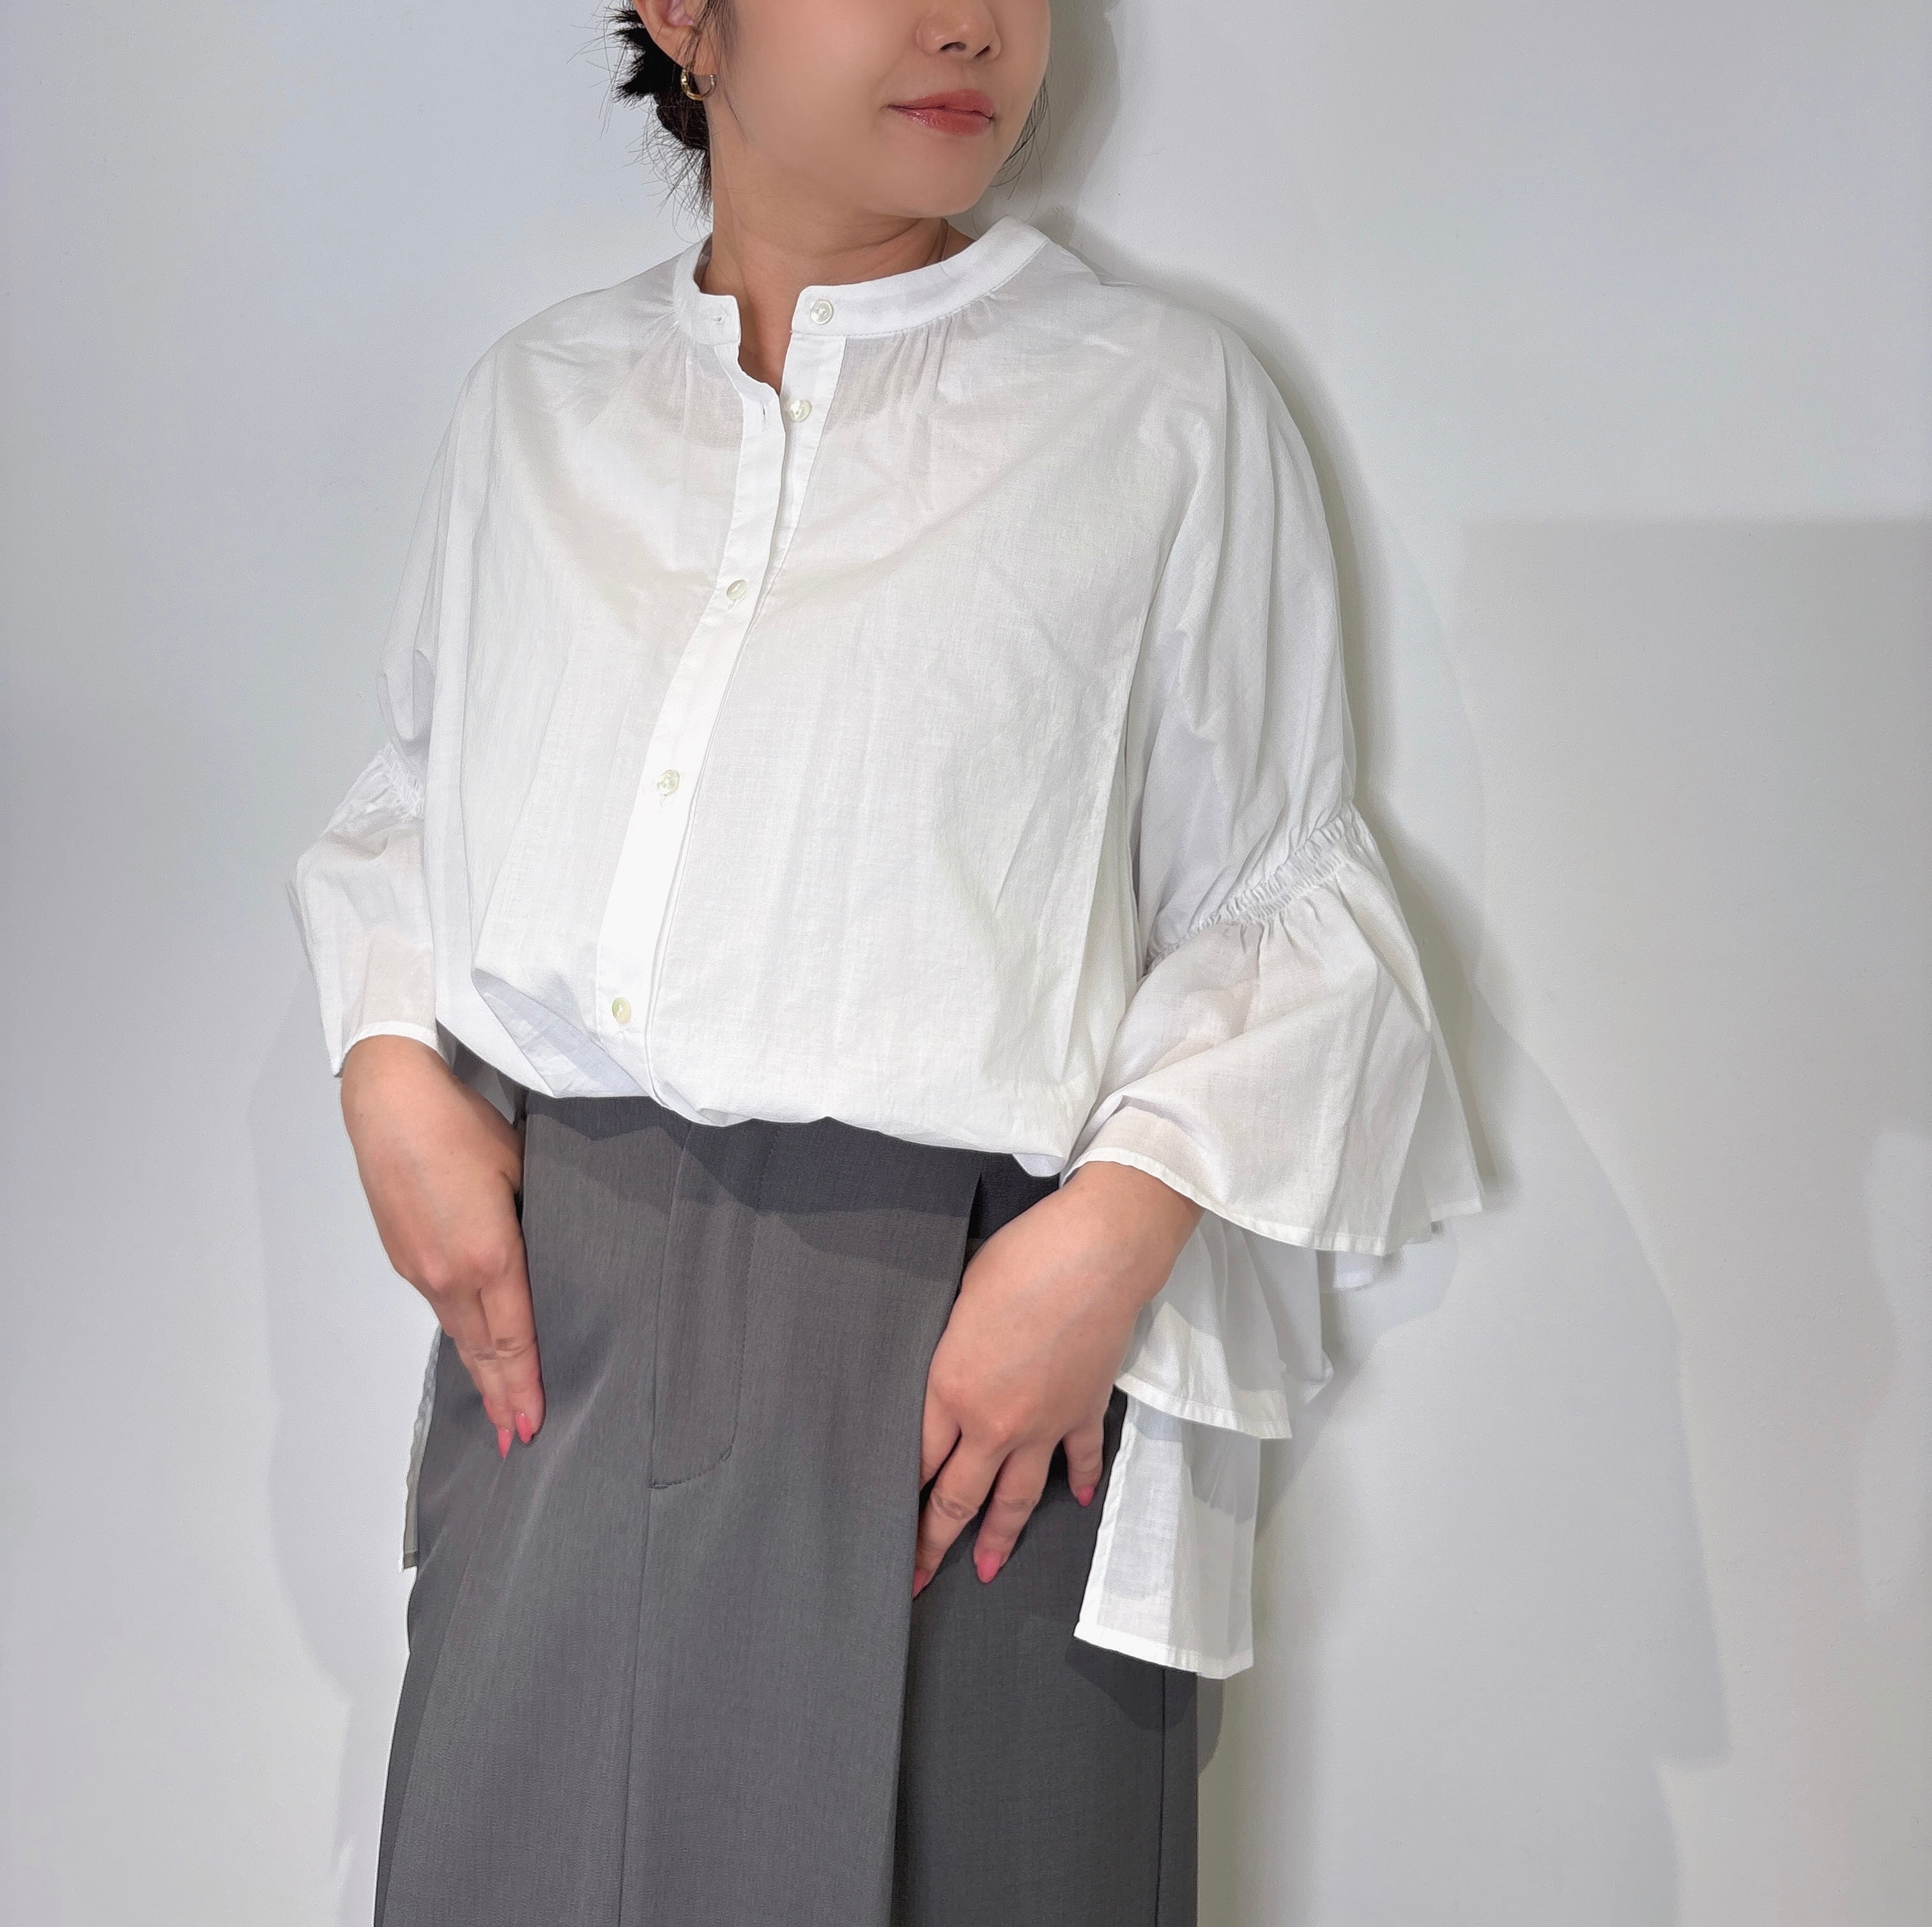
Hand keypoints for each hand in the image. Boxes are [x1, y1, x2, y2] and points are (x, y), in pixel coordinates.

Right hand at [340, 1035, 543, 1456]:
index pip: (514, 1339)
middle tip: (516, 1441)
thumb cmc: (459, 1127)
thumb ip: (539, 1225)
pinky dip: (461, 1337)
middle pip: (482, 1352)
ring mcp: (419, 1269)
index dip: (525, 1386)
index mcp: (487, 1258)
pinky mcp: (403, 1255)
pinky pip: (441, 1308)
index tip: (534, 1426)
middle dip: (502, 1399)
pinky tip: (473, 1348)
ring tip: (498, 1411)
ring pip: (459, 1334)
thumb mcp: (522, 1172)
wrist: (390, 1103)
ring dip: (480, 1374)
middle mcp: (448, 1275)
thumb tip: (555, 1257)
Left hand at [913, 1161, 1202, 1593]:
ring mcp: (1044, 1425)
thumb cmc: (1020, 1261)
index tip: (885, 1525)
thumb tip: (942, 1364)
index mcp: (951, 1390)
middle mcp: (994, 1422)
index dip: (900, 1496)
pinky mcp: (1084, 1412)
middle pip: (958, 1497)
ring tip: (985, 1568)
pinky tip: (1075, 1502)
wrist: (1095, 1257)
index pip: (917, 1462)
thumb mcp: (957, 1297)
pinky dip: (1079, 1483)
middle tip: (917, 1577)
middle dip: (934, 1542)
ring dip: (999, 1538)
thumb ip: (946, 1345)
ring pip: (1016, 1498)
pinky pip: (1079, 1460)